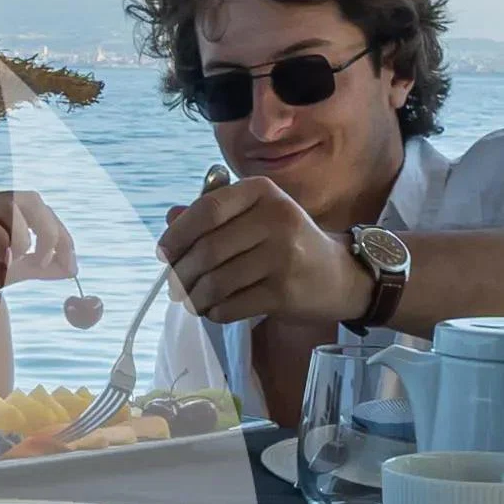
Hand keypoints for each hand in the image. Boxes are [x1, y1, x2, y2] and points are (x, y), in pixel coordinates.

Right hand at [0, 191, 70, 314]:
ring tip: (24, 263)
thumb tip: (70, 269)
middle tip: (51, 261)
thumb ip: (36, 267)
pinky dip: (3, 242)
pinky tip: (3, 263)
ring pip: (13, 205)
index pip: (41, 210)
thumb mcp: (9, 273)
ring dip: (28, 236)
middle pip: (32, 200)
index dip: (61, 234)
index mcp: (1, 211)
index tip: (71, 263)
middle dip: (50, 231)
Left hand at [160, 174, 355, 331]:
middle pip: (208, 249)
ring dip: (195, 297)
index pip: (207, 209)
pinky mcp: (285, 291)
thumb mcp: (255, 217)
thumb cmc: (287, 244)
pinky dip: (215, 312)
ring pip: (216, 281)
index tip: (164, 253)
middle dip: (182, 273)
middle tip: (174, 286)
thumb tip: (170, 219)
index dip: (177, 233)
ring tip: (193, 301)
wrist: (339, 276)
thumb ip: (213, 214)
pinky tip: (215, 310)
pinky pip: (232, 305)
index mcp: (263, 192)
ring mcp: (283, 256)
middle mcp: (275, 218)